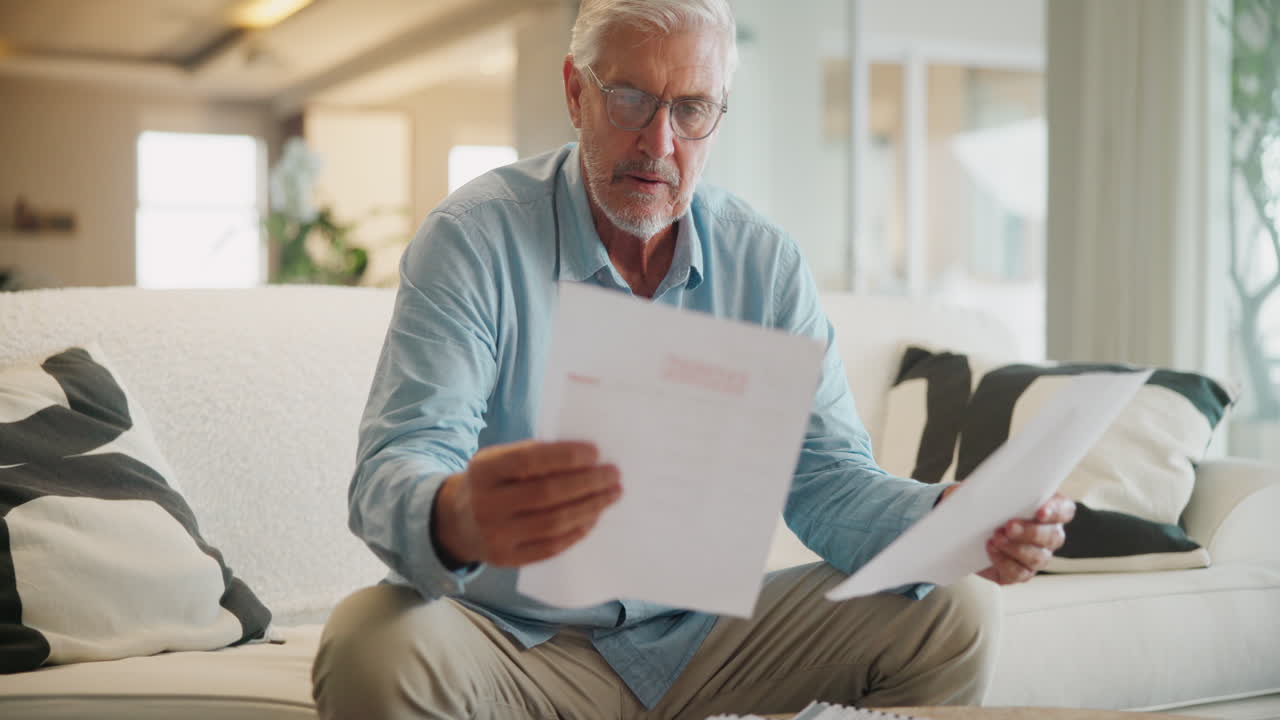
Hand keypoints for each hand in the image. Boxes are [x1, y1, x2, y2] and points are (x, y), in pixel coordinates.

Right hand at [433, 440, 621, 567]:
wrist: (455, 522)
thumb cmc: (491, 482)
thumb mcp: (498, 460)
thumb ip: (533, 456)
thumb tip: (587, 458)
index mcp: (483, 471)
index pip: (529, 461)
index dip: (565, 456)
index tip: (595, 452)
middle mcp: (486, 505)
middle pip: (547, 494)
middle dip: (587, 483)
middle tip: (613, 475)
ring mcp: (495, 536)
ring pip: (553, 523)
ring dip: (590, 507)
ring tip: (611, 494)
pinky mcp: (506, 560)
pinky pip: (550, 547)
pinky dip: (577, 531)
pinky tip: (593, 517)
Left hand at [937, 486, 1075, 584]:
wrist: (963, 528)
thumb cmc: (979, 504)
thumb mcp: (983, 489)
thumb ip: (992, 486)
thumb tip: (986, 487)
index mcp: (1047, 509)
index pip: (1064, 509)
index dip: (1056, 511)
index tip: (1040, 511)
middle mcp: (1048, 534)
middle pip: (1053, 536)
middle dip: (1030, 532)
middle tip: (1009, 526)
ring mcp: (1036, 556)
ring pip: (1038, 557)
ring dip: (1016, 548)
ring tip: (995, 538)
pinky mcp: (1020, 572)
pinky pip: (1019, 573)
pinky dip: (1004, 562)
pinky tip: (991, 550)